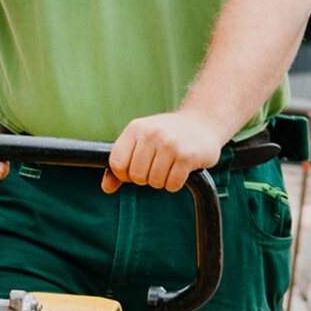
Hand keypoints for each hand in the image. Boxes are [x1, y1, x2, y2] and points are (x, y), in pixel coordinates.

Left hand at [103, 108, 227, 193]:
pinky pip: (172, 185)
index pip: (117, 163)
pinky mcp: (187, 156)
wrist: (203, 122)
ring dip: (162, 181)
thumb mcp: (142, 140)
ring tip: (170, 165)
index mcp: (136, 128)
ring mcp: (170, 144)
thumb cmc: (168, 134)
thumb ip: (122, 164)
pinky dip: (175, 183)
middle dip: (146, 178)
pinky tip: (181, 169)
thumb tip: (106, 188)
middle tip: (157, 166)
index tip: (135, 169)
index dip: (124, 174)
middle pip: (137, 176)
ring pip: (155, 182)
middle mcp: (152, 134)